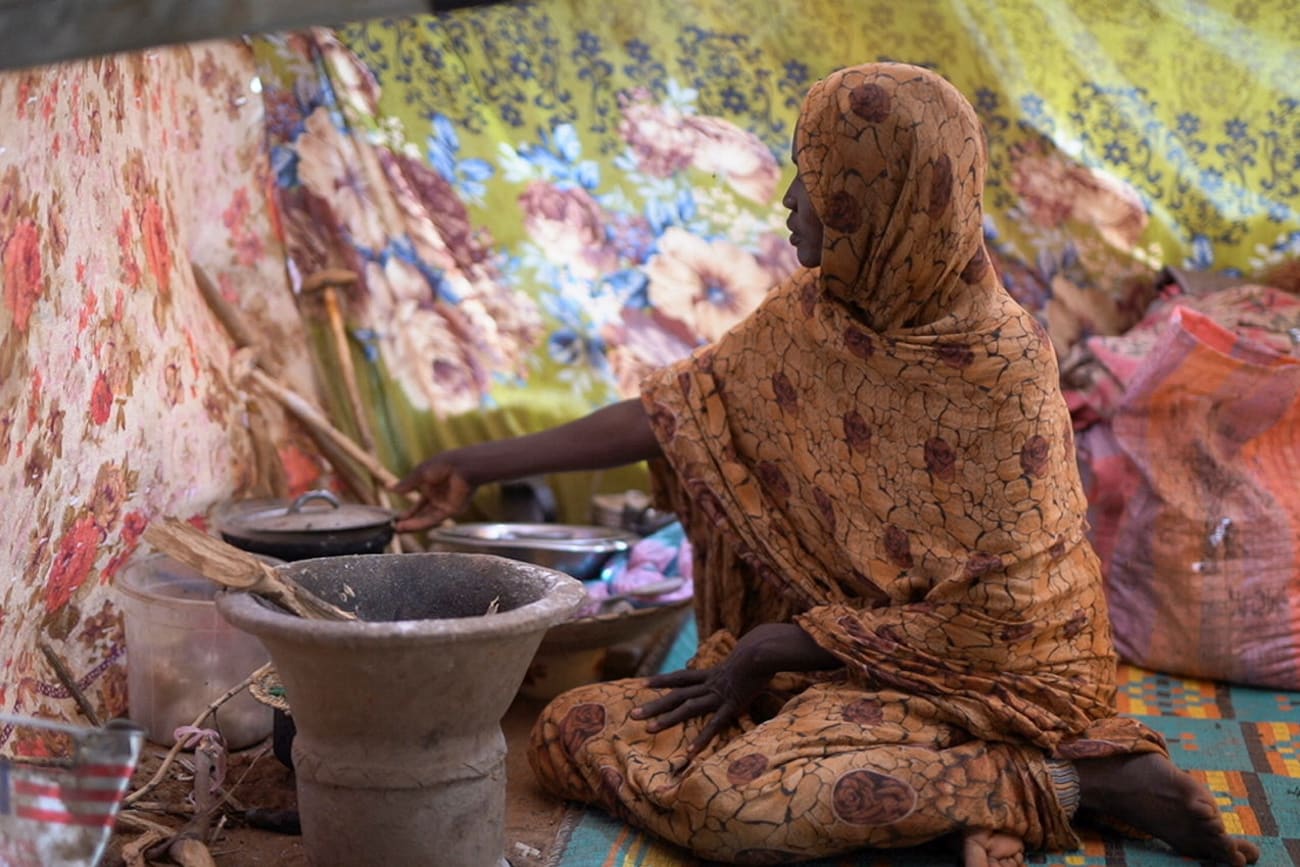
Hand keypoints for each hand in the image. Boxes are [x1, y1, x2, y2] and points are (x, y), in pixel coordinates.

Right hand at [390, 457, 473, 531]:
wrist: (462, 466)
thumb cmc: (443, 464)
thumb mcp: (420, 473)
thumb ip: (406, 483)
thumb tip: (389, 487)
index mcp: (432, 487)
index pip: (419, 504)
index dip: (408, 512)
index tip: (396, 517)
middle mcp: (438, 497)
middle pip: (422, 513)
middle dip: (409, 520)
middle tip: (394, 526)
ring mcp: (445, 504)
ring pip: (426, 518)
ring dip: (412, 524)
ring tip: (397, 529)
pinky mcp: (451, 510)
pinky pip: (433, 519)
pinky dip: (420, 523)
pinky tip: (407, 526)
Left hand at [631, 654, 769, 771]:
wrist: (763, 651)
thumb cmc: (757, 654)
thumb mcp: (739, 659)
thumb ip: (733, 665)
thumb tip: (734, 666)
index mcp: (710, 675)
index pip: (681, 677)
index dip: (662, 680)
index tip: (644, 683)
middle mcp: (709, 685)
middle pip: (676, 695)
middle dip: (654, 705)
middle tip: (633, 715)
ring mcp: (718, 696)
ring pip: (687, 709)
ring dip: (667, 719)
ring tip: (649, 730)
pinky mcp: (731, 706)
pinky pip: (714, 725)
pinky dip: (702, 738)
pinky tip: (690, 752)